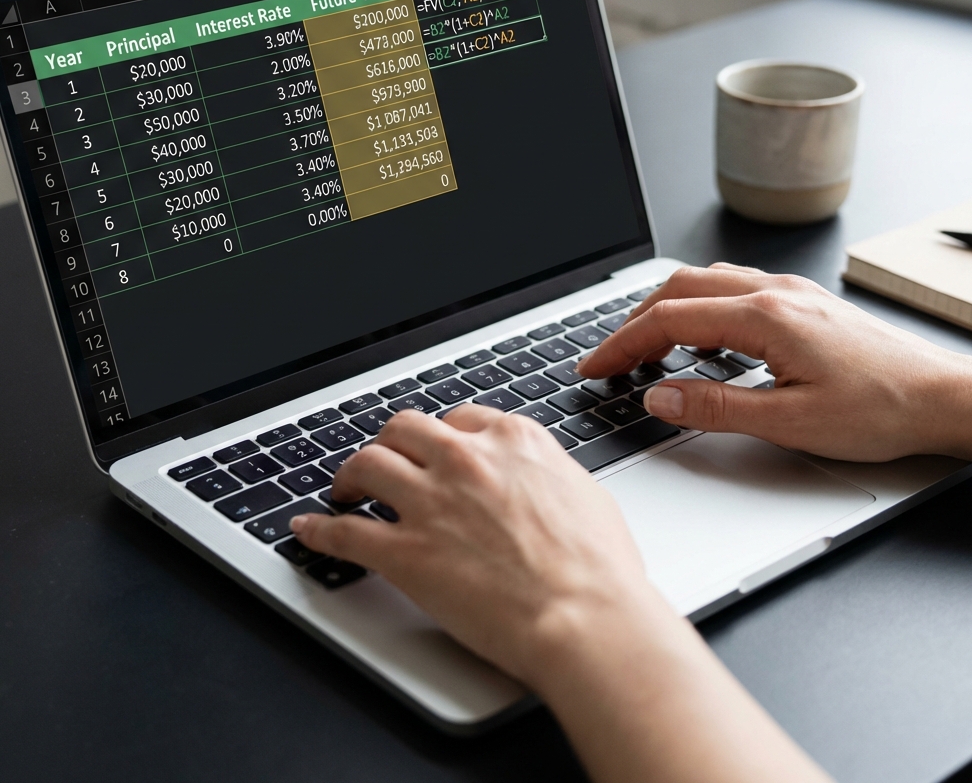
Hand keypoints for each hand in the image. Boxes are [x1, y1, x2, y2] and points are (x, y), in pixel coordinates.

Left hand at [291, 403, 830, 782]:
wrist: (588, 616)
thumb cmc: (599, 567)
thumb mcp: (584, 493)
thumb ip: (546, 473)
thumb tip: (536, 478)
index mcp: (512, 440)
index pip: (458, 419)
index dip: (438, 436)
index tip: (432, 450)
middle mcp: (465, 460)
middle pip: (404, 429)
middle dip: (390, 444)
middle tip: (384, 462)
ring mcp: (431, 503)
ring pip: (368, 464)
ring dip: (349, 475)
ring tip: (343, 489)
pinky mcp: (405, 553)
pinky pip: (345, 531)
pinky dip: (319, 530)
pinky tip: (307, 529)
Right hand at [577, 264, 971, 466]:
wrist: (944, 397)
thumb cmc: (882, 409)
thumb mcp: (792, 422)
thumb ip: (716, 407)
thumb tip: (659, 397)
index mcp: (765, 317)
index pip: (669, 320)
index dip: (622, 344)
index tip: (594, 367)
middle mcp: (773, 292)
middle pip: (677, 290)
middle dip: (632, 324)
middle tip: (606, 360)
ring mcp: (789, 292)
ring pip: (703, 283)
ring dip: (663, 310)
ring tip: (642, 347)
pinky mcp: (801, 302)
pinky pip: (730, 288)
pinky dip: (696, 306)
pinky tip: (698, 332)